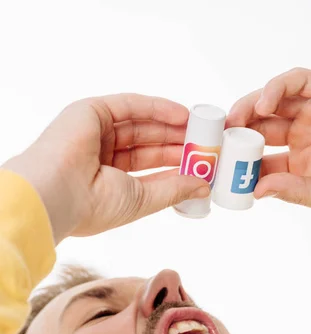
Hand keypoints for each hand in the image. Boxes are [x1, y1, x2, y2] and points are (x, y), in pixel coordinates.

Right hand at [2, 94, 209, 243]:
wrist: (59, 194)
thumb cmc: (95, 206)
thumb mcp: (143, 199)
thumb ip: (174, 190)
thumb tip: (203, 186)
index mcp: (110, 181)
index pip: (150, 168)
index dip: (176, 164)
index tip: (202, 164)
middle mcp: (102, 156)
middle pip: (148, 144)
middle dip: (178, 144)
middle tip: (206, 144)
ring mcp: (96, 132)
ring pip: (141, 124)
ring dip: (171, 126)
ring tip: (200, 130)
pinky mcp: (91, 112)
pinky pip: (130, 106)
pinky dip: (157, 108)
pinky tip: (181, 115)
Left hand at [227, 68, 310, 213]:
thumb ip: (294, 191)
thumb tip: (257, 192)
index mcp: (298, 165)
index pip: (259, 162)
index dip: (237, 164)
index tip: (219, 170)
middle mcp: (302, 137)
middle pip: (258, 129)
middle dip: (235, 133)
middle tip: (218, 140)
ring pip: (271, 102)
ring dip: (248, 107)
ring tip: (235, 120)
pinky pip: (297, 81)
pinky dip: (277, 87)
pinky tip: (265, 104)